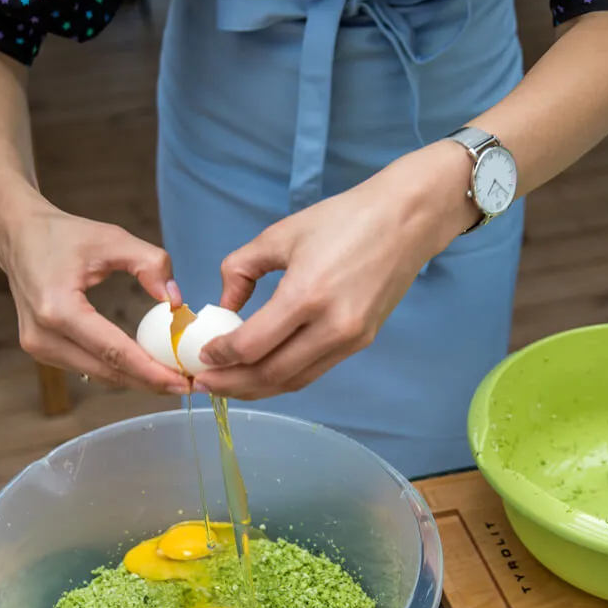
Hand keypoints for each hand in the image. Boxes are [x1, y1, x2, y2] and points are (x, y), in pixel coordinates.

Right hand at [0, 194, 190, 393]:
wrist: (18, 235)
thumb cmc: (63, 234)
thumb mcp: (112, 238)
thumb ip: (151, 263)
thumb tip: (176, 302)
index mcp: (58, 308)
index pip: (112, 350)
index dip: (150, 370)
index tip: (181, 381)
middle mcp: (43, 335)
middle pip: (106, 371)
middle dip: (148, 381)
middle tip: (186, 385)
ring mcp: (37, 346)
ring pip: (96, 374)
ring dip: (134, 379)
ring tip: (171, 378)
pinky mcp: (39, 349)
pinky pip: (85, 366)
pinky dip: (116, 369)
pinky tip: (143, 368)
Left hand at [193, 144, 477, 399]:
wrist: (406, 220)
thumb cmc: (343, 219)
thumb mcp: (280, 234)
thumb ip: (241, 269)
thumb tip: (224, 303)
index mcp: (306, 295)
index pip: (251, 345)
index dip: (220, 357)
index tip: (201, 356)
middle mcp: (331, 326)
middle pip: (270, 374)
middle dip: (232, 384)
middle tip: (204, 383)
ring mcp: (350, 339)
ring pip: (293, 381)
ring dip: (256, 389)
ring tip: (228, 385)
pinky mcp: (361, 342)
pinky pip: (314, 371)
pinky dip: (284, 378)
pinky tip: (262, 373)